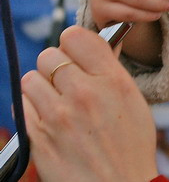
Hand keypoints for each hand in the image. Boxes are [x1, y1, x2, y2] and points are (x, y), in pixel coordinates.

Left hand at [21, 26, 159, 181]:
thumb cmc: (131, 145)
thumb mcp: (134, 100)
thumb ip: (110, 70)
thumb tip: (92, 45)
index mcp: (113, 80)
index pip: (75, 37)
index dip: (74, 45)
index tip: (79, 56)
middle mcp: (84, 93)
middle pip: (49, 55)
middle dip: (57, 66)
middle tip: (68, 82)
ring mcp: (58, 116)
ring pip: (30, 78)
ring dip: (41, 87)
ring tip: (57, 101)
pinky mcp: (37, 137)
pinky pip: (20, 104)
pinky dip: (31, 108)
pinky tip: (48, 117)